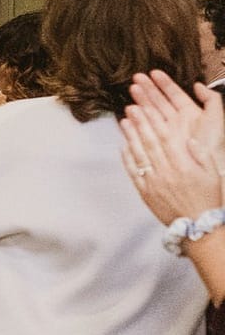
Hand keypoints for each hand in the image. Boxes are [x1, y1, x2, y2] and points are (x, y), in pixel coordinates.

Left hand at [120, 71, 224, 224]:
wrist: (197, 226)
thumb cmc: (208, 198)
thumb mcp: (212, 174)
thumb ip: (201, 154)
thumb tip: (190, 138)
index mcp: (183, 164)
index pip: (164, 137)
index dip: (153, 121)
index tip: (145, 108)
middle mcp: (166, 171)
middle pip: (149, 142)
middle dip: (139, 123)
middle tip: (131, 107)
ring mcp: (153, 182)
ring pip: (138, 154)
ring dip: (130, 136)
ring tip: (124, 121)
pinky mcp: (145, 192)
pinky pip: (133, 171)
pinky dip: (127, 157)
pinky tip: (123, 145)